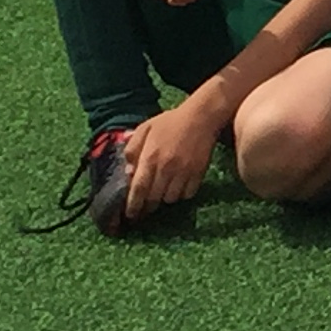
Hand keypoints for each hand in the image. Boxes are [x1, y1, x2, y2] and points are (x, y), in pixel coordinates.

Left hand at [121, 96, 223, 218]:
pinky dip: (181, 194)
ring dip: (164, 199)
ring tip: (162, 195)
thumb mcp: (145, 130)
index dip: (132, 205)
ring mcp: (184, 171)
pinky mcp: (198, 173)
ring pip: (171, 198)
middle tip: (144, 210)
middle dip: (147, 207)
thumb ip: (132, 150)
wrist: (202, 116)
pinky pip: (188, 194)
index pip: (138, 189)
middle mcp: (166, 168)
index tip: (130, 214)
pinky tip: (178, 187)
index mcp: (150, 158)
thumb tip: (128, 172)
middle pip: (154, 198)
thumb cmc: (170, 122)